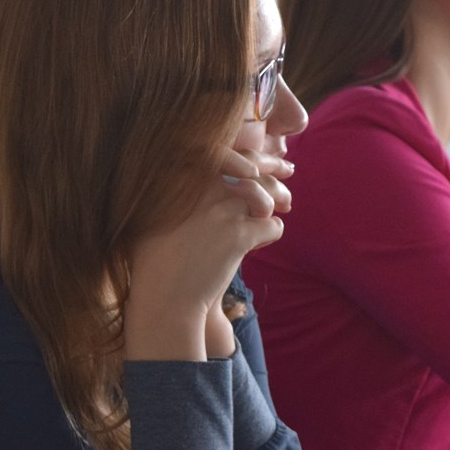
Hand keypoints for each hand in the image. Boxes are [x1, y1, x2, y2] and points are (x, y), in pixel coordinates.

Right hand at [122, 149, 292, 361]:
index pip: (230, 154)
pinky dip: (273, 231)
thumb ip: (192, 192)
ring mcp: (224, 210)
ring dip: (281, 197)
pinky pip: (272, 225)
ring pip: (268, 193)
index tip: (263, 163)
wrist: (163, 295)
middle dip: (275, 166)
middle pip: (253, 167)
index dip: (251, 157)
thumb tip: (225, 179)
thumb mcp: (165, 214)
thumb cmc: (160, 259)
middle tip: (289, 169)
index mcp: (187, 177)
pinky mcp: (240, 236)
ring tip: (286, 204)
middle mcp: (206, 188)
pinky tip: (264, 240)